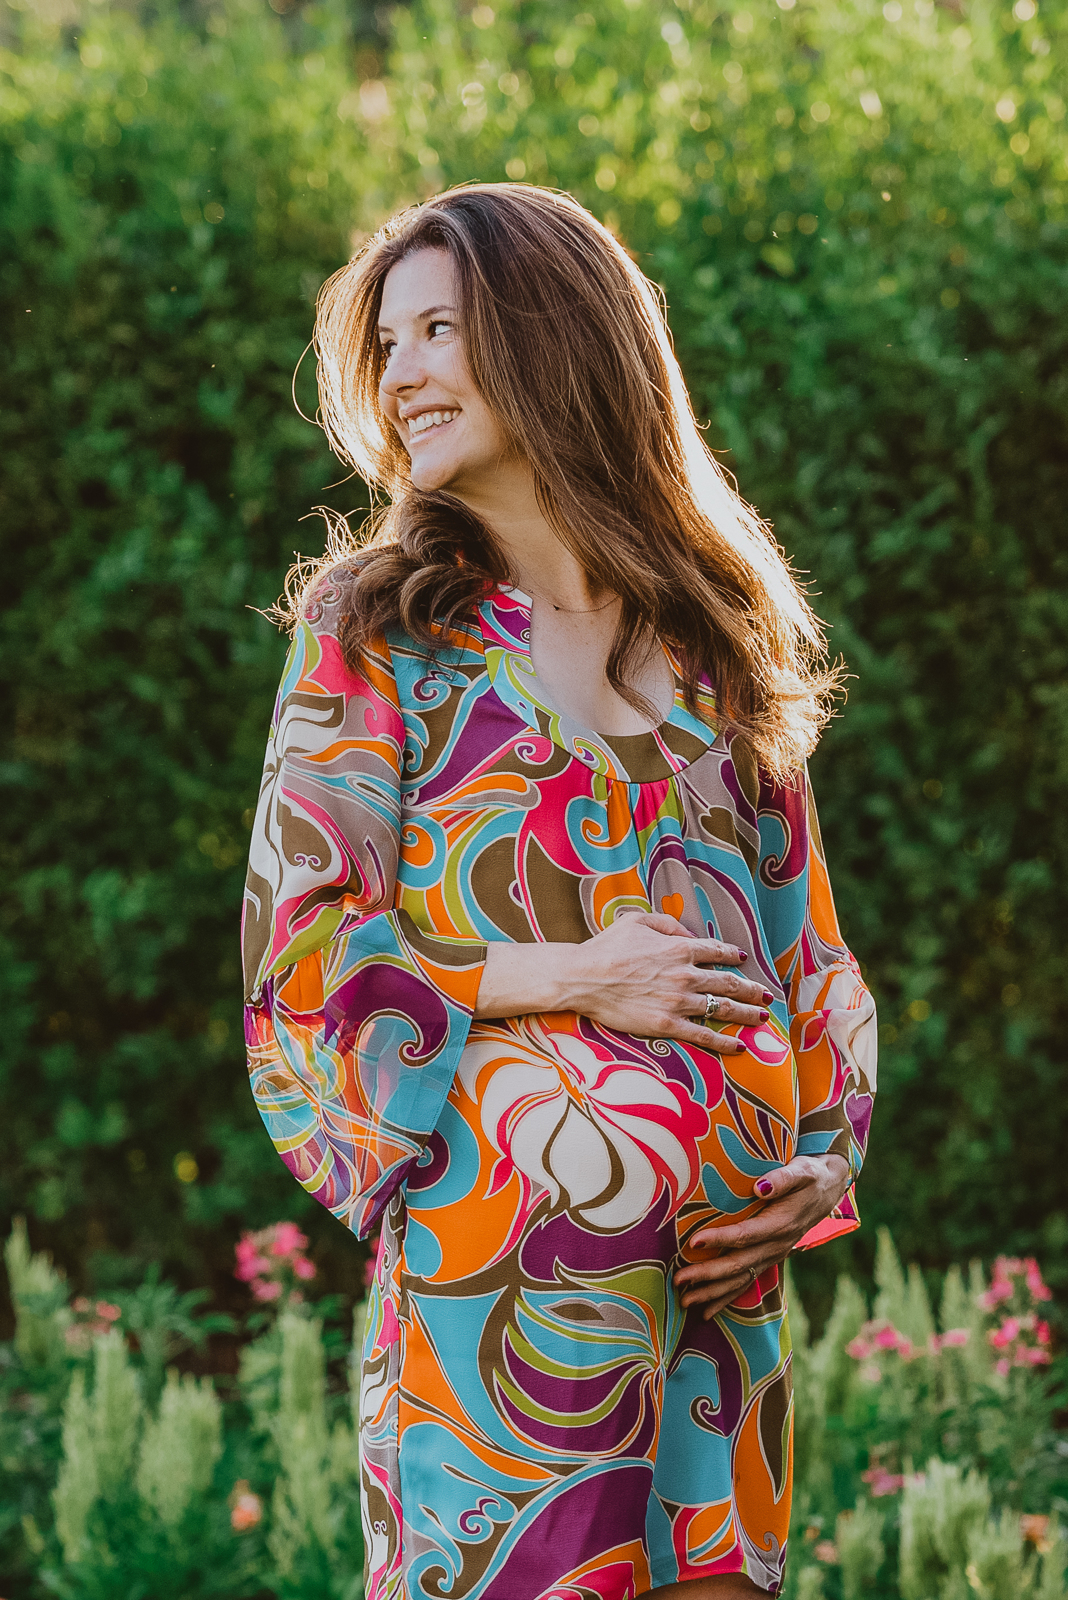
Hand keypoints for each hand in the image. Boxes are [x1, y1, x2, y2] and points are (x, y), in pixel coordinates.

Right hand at [568, 912, 771, 1055]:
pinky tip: (738, 1045)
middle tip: (766, 995)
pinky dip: (723, 1042)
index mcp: (680, 948)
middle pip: (729, 983)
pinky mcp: (668, 1025)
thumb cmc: (606, 947)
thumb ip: (667, 924)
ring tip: (762, 1018)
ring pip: (723, 1009)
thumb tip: (688, 934)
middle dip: (752, 990)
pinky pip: (703, 1035)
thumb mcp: (637, 920)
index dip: (733, 956)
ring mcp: (679, 1002)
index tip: (743, 960)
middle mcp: (686, 975)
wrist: (584, 978)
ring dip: (747, 1014)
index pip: (717, 952)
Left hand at [673, 1153, 850, 1318]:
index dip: (720, 1239)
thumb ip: (782, 1178)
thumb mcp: (802, 1171)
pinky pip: (746, 1283)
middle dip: (707, 1274)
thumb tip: (760, 1186)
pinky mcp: (769, 1258)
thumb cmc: (810, 1176)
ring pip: (740, 1280)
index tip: (693, 1242)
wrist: (828, 1189)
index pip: (745, 1235)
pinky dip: (725, 1298)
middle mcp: (776, 1246)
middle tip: (678, 1279)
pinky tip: (706, 1311)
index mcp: (781, 1224)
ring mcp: (773, 1255)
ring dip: (712, 1292)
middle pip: (738, 1265)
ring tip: (685, 1301)